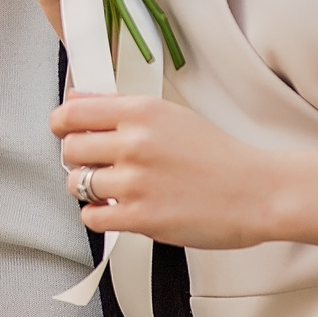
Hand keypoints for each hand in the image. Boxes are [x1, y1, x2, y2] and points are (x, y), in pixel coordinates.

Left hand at [53, 94, 317, 251]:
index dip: (61, 123)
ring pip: (77, 183)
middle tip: (96, 165)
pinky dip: (98, 215)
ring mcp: (136, 181)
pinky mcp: (141, 218)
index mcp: (142, 112)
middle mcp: (135, 142)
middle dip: (78, 159)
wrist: (256, 192)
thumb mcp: (171, 115)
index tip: (63, 131)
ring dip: (86, 188)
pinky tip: (115, 210)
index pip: (74, 112)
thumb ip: (122, 107)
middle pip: (71, 149)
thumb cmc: (218, 155)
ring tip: (109, 189)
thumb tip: (77, 98)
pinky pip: (92, 217)